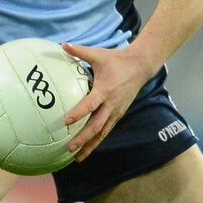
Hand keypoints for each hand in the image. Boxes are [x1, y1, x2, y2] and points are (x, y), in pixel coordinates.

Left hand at [61, 42, 151, 161]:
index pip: (90, 104)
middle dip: (83, 138)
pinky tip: (87, 150)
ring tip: (77, 158)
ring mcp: (116, 111)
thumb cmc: (117, 60)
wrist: (140, 66)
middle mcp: (111, 104)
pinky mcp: (118, 114)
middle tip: (69, 147)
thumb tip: (62, 44)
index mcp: (105, 90)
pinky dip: (97, 141)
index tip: (66, 121)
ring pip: (102, 133)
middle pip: (96, 126)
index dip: (78, 113)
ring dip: (90, 145)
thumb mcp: (98, 54)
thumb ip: (79, 51)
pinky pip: (106, 130)